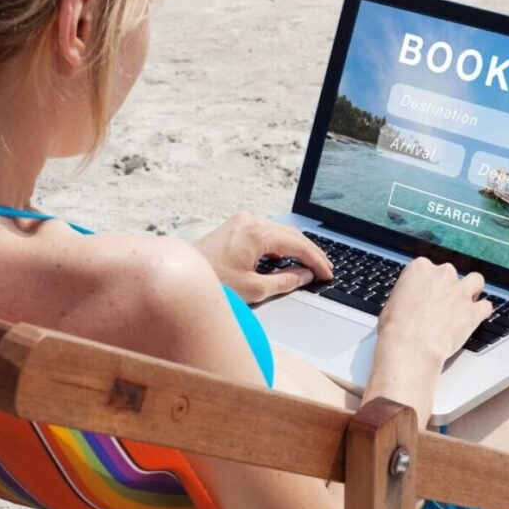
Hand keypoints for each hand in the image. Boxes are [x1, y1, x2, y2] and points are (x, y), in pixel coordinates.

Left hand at [193, 212, 332, 302]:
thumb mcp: (254, 288)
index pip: (297, 245)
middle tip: (325, 270)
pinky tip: (285, 260)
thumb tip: (304, 275)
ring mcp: (241, 222)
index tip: (327, 274)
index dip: (316, 260)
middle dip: (310, 253)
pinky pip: (265, 234)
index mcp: (256, 232)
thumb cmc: (212, 283)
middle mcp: (250, 221)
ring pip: (279, 233)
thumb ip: (285, 281)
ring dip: (295, 249)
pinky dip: (279, 247)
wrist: (180, 278)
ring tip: (310, 266)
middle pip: (291, 235)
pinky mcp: (234, 227)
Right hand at [377, 257, 492, 363]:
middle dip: (447, 287)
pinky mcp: (473, 311)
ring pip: (475, 281)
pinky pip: (486, 306)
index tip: (425, 294)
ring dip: (471, 291)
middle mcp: (442, 275)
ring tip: (464, 303)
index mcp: (419, 268)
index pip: (426, 268)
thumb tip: (409, 301)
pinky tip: (475, 318)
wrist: (411, 346)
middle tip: (440, 304)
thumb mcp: (392, 302)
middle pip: (450, 274)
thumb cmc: (396, 327)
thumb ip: (408, 295)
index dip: (426, 283)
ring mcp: (460, 292)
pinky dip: (482, 312)